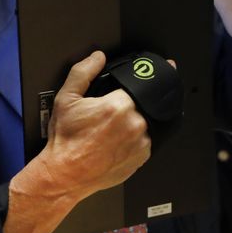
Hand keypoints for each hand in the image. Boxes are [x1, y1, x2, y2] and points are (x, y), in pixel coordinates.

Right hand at [40, 51, 150, 199]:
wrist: (65, 175)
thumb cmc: (65, 141)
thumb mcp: (66, 99)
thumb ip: (83, 72)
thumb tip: (97, 57)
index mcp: (118, 106)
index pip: (143, 83)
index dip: (149, 75)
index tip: (166, 67)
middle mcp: (135, 124)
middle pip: (146, 102)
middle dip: (137, 101)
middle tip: (116, 109)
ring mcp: (142, 142)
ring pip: (149, 120)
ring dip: (138, 119)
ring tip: (114, 127)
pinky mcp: (143, 157)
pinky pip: (148, 139)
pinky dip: (138, 136)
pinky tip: (118, 139)